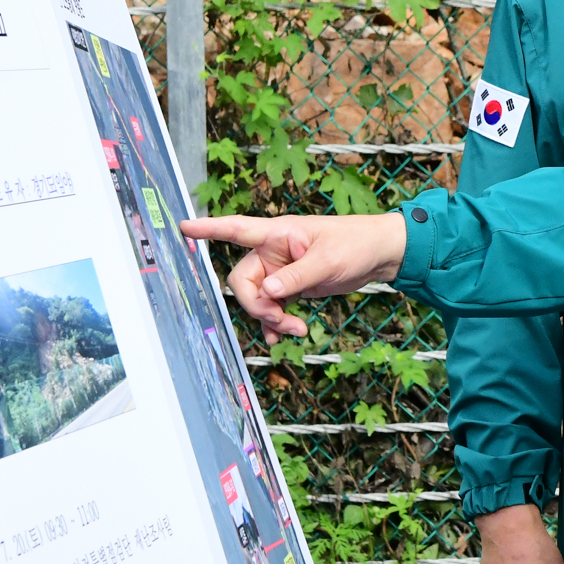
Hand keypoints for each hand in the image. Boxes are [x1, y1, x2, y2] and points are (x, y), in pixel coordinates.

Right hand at [180, 212, 408, 339]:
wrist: (379, 255)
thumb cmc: (356, 243)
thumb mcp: (328, 261)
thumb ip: (297, 277)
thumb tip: (268, 292)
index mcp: (278, 234)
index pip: (237, 229)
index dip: (210, 229)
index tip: (184, 227)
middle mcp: (273, 252)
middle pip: (242, 282)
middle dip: (257, 306)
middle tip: (282, 321)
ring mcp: (281, 271)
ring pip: (257, 299)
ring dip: (270, 318)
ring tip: (295, 330)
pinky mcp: (291, 286)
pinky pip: (272, 307)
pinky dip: (275, 323)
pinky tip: (283, 336)